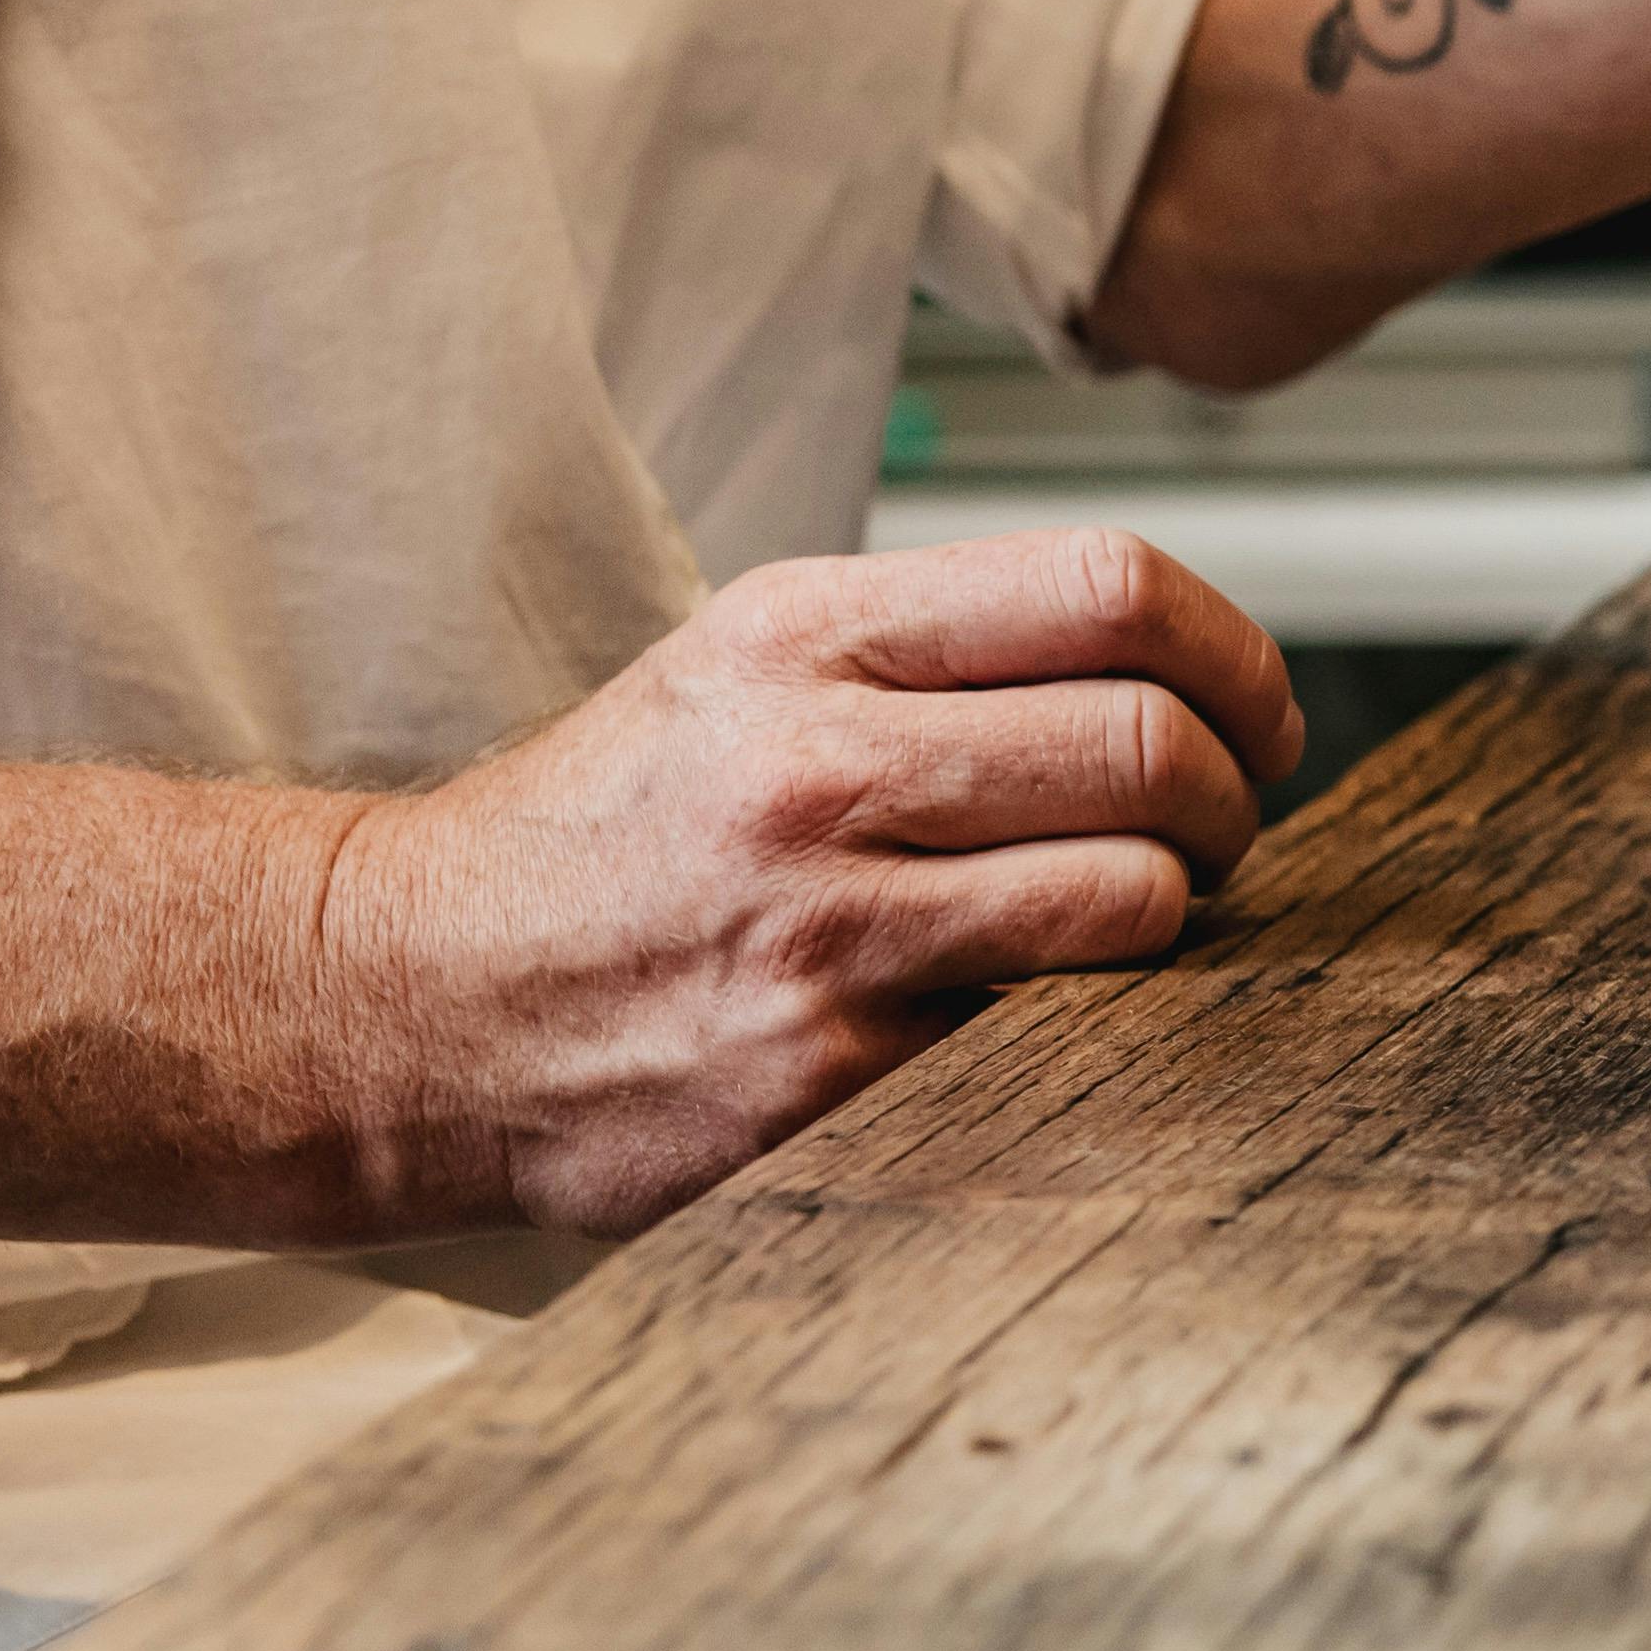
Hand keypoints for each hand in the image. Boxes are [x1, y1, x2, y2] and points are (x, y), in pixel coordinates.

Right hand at [316, 535, 1305, 1233]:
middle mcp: (820, 758)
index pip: (1113, 587)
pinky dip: (1093, 1015)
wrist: (398, 999)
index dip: (1236, 657)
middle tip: (1211, 838)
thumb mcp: (742, 677)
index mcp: (808, 632)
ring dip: (1182, 913)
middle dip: (1230, 798)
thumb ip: (934, 658)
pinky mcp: (831, 1063)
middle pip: (1152, 739)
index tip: (1252, 722)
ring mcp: (827, 917)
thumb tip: (1166, 673)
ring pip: (1135, 889)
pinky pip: (1053, 1024)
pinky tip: (1048, 1009)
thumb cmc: (606, 839)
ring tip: (1140, 922)